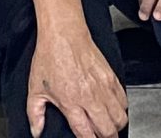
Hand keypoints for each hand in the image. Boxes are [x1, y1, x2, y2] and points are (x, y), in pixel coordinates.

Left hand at [27, 21, 126, 137]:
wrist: (63, 33)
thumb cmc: (49, 57)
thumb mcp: (35, 87)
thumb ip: (35, 113)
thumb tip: (36, 131)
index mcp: (71, 102)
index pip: (87, 134)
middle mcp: (90, 98)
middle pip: (108, 131)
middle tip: (101, 137)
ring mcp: (104, 88)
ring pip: (121, 119)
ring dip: (115, 126)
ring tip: (107, 126)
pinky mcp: (112, 78)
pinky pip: (124, 102)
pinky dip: (121, 110)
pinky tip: (112, 110)